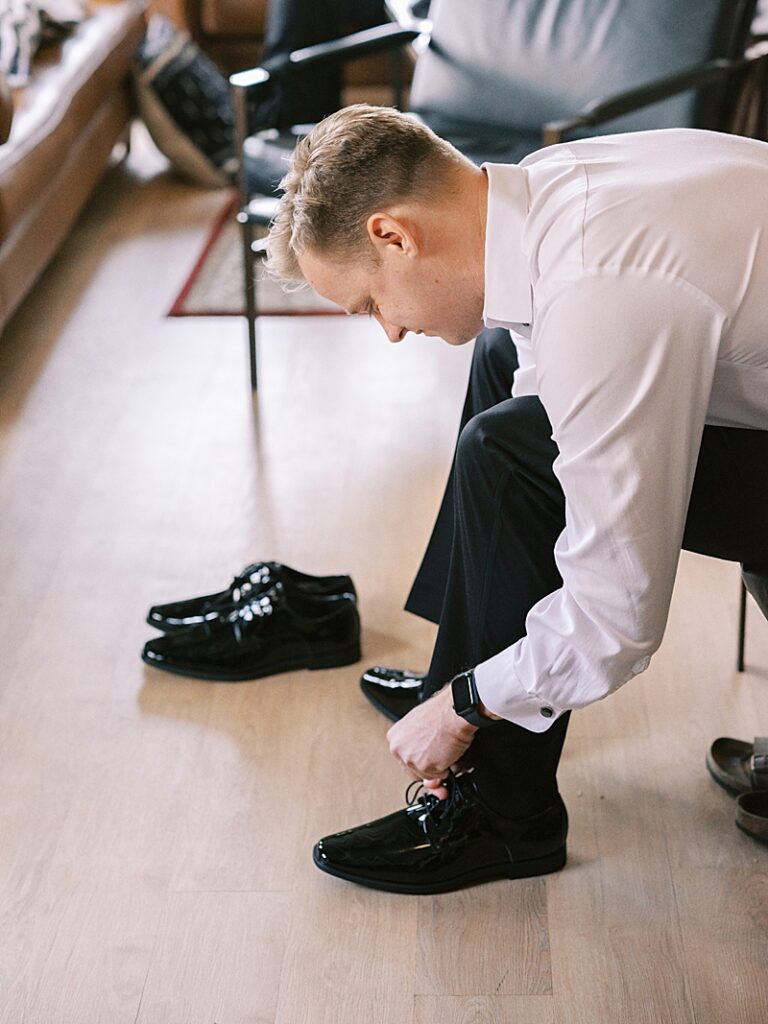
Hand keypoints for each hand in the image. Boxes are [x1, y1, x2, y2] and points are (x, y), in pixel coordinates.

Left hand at [386, 684, 476, 798]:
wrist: (455, 711)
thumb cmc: (442, 712)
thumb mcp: (422, 727)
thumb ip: (419, 748)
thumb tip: (425, 769)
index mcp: (395, 737)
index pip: (404, 759)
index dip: (421, 761)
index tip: (430, 757)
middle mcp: (398, 749)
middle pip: (414, 771)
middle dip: (430, 768)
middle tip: (443, 756)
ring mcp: (410, 759)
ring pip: (427, 776)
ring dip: (441, 767)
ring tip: (448, 750)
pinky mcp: (425, 766)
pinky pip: (439, 777)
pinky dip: (448, 768)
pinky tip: (451, 754)